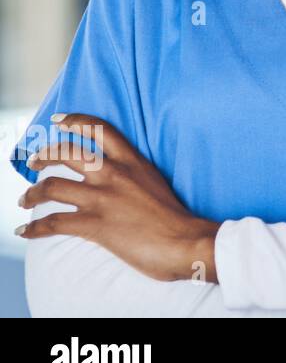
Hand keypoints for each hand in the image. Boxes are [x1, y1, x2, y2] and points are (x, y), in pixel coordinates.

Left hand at [16, 114, 219, 282]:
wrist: (185, 242)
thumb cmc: (176, 217)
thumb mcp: (156, 183)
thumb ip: (135, 176)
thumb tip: (120, 181)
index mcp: (133, 161)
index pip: (100, 130)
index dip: (75, 121)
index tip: (58, 120)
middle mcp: (114, 174)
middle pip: (68, 153)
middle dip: (44, 155)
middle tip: (34, 161)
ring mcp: (103, 199)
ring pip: (52, 186)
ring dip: (32, 193)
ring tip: (25, 199)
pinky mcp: (94, 224)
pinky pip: (53, 222)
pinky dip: (33, 228)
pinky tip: (24, 231)